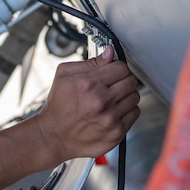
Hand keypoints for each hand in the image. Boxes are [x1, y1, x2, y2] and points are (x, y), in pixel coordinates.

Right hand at [36, 46, 140, 162]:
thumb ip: (90, 62)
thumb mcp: (64, 76)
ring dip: (125, 95)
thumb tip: (109, 53)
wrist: (55, 136)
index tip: (112, 72)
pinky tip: (113, 111)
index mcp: (89, 84)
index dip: (116, 68)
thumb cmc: (58, 106)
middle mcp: (102, 101)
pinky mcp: (117, 132)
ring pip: (135, 96)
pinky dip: (127, 110)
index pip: (121, 67)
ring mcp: (111, 118)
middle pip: (131, 81)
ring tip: (111, 99)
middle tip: (112, 85)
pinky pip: (135, 113)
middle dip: (122, 80)